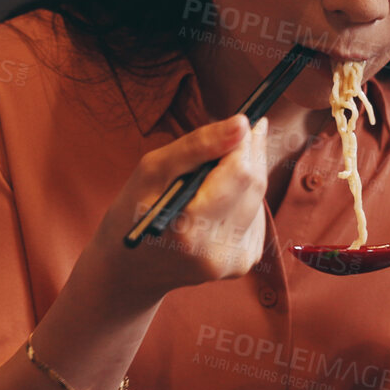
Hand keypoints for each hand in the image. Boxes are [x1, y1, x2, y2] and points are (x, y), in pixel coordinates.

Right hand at [79, 114, 270, 310]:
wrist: (129, 269)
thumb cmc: (134, 212)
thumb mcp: (152, 170)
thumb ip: (198, 146)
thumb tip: (242, 124)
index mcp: (189, 226)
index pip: (240, 172)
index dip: (246, 142)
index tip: (245, 120)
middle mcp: (216, 250)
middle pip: (255, 185)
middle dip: (250, 154)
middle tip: (240, 132)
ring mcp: (232, 261)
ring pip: (259, 198)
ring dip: (246, 176)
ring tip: (217, 170)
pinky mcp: (242, 263)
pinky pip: (256, 216)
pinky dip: (243, 199)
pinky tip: (220, 199)